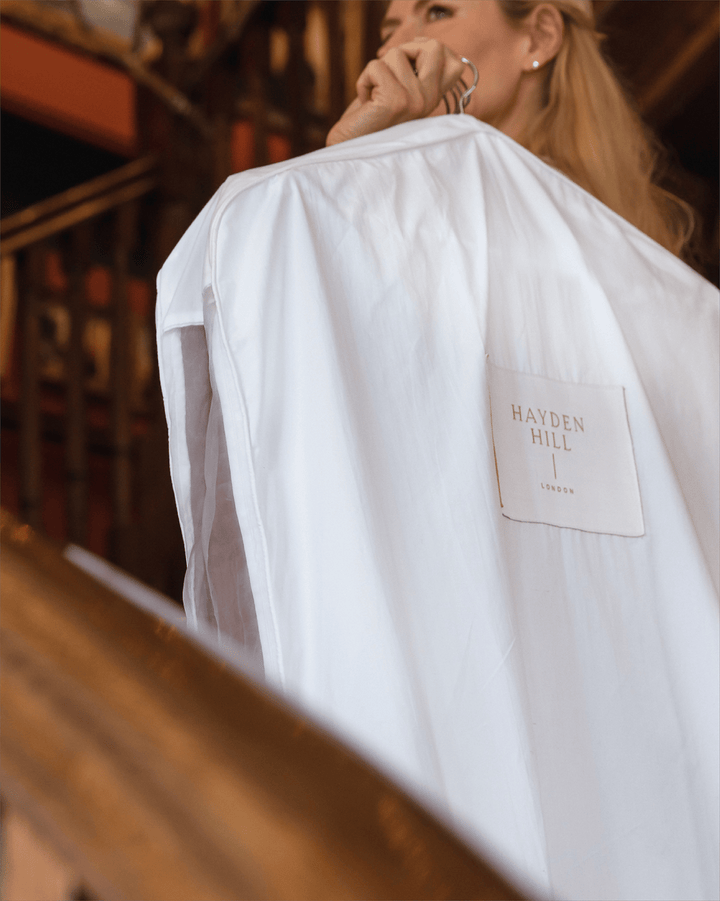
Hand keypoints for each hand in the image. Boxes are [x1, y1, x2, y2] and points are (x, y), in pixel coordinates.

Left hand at [326, 38, 465, 145]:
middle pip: (435, 47)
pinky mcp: (395, 101)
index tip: (409, 60)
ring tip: (374, 96)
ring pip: (396, 54)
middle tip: (388, 73)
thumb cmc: (371, 119)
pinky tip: (366, 102)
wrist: (352, 150)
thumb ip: (416, 72)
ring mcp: (415, 101)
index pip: (455, 63)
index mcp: (434, 100)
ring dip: (376, 70)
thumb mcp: (400, 92)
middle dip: (404, 50)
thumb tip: (422, 44)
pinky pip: (376, 66)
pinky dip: (363, 80)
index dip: (430, 50)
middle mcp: (430, 101)